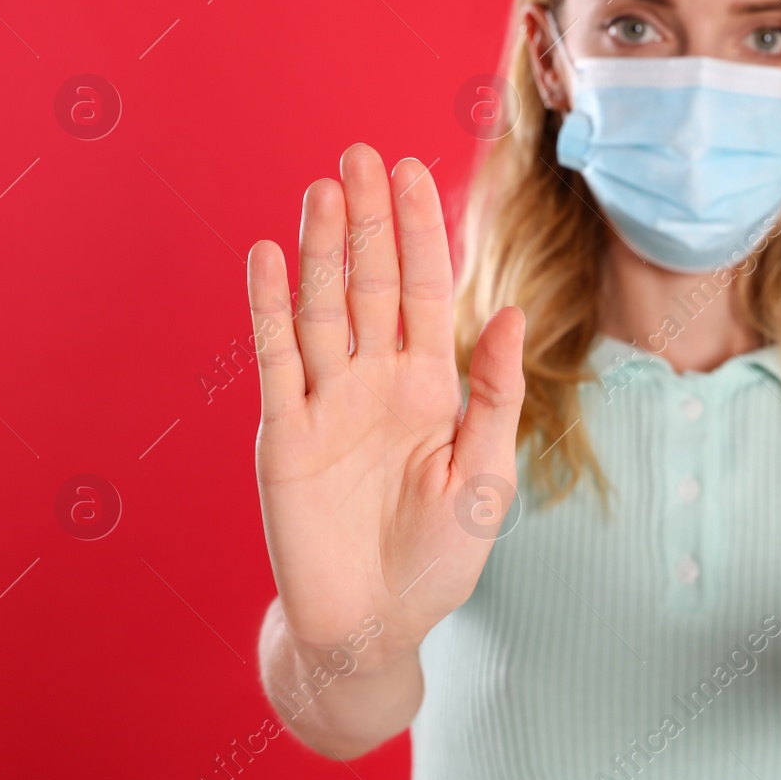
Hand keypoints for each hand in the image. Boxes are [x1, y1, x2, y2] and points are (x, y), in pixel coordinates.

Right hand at [248, 143, 524, 665]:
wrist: (374, 627)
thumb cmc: (436, 559)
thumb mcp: (485, 477)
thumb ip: (494, 396)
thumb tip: (510, 314)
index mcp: (427, 388)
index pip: (420, 292)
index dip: (416, 232)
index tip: (412, 169)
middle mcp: (372, 384)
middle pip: (368, 286)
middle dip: (367, 221)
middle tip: (360, 153)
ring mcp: (325, 406)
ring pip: (322, 311)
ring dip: (321, 250)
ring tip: (322, 189)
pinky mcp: (285, 438)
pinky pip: (277, 364)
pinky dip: (271, 311)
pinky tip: (271, 258)